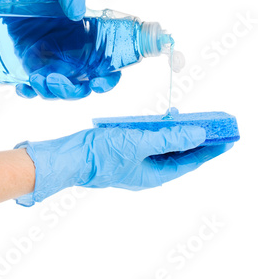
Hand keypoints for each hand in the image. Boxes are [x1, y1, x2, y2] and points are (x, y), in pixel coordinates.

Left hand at [0, 0, 118, 98]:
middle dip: (71, 91)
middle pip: (82, 86)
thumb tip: (78, 13)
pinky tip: (23, 87)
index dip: (107, 79)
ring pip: (58, 91)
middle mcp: (73, 56)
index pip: (107, 66)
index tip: (97, 83)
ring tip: (35, 78)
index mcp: (88, 39)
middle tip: (54, 80)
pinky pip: (33, 89)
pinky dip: (29, 93)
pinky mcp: (31, 68)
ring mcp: (52, 64)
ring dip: (50, 92)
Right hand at [14, 126, 232, 205]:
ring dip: (176, 133)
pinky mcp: (123, 148)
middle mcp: (145, 169)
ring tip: (191, 119)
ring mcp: (133, 159)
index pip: (188, 162)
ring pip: (162, 146)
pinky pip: (147, 140)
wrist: (68, 156)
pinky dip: (157, 129)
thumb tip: (197, 135)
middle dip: (195, 140)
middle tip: (214, 127)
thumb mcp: (138, 144)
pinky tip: (160, 119)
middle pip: (177, 155)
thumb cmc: (99, 156)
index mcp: (152, 175)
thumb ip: (169, 139)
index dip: (208, 150)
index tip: (227, 140)